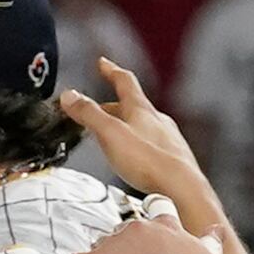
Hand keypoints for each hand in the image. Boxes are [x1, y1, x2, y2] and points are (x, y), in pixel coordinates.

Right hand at [58, 60, 223, 227]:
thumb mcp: (110, 133)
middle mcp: (157, 120)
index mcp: (141, 109)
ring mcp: (168, 139)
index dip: (111, 70)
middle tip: (98, 109)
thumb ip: (89, 114)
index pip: (124, 81)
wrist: (183, 189)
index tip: (103, 64)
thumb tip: (70, 96)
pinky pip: (152, 146)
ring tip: (113, 134)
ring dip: (126, 127)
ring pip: (143, 126)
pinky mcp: (174, 160)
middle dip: (112, 106)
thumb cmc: (150, 161)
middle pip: (132, 106)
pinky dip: (139, 145)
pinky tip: (136, 158)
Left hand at [68, 213, 227, 253]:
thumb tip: (217, 230)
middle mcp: (138, 228)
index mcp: (165, 226)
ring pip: (102, 247)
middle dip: (128, 249)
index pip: (158, 211)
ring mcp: (114, 244)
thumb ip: (211, 242)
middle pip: (125, 232)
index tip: (152, 237)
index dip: (154, 223)